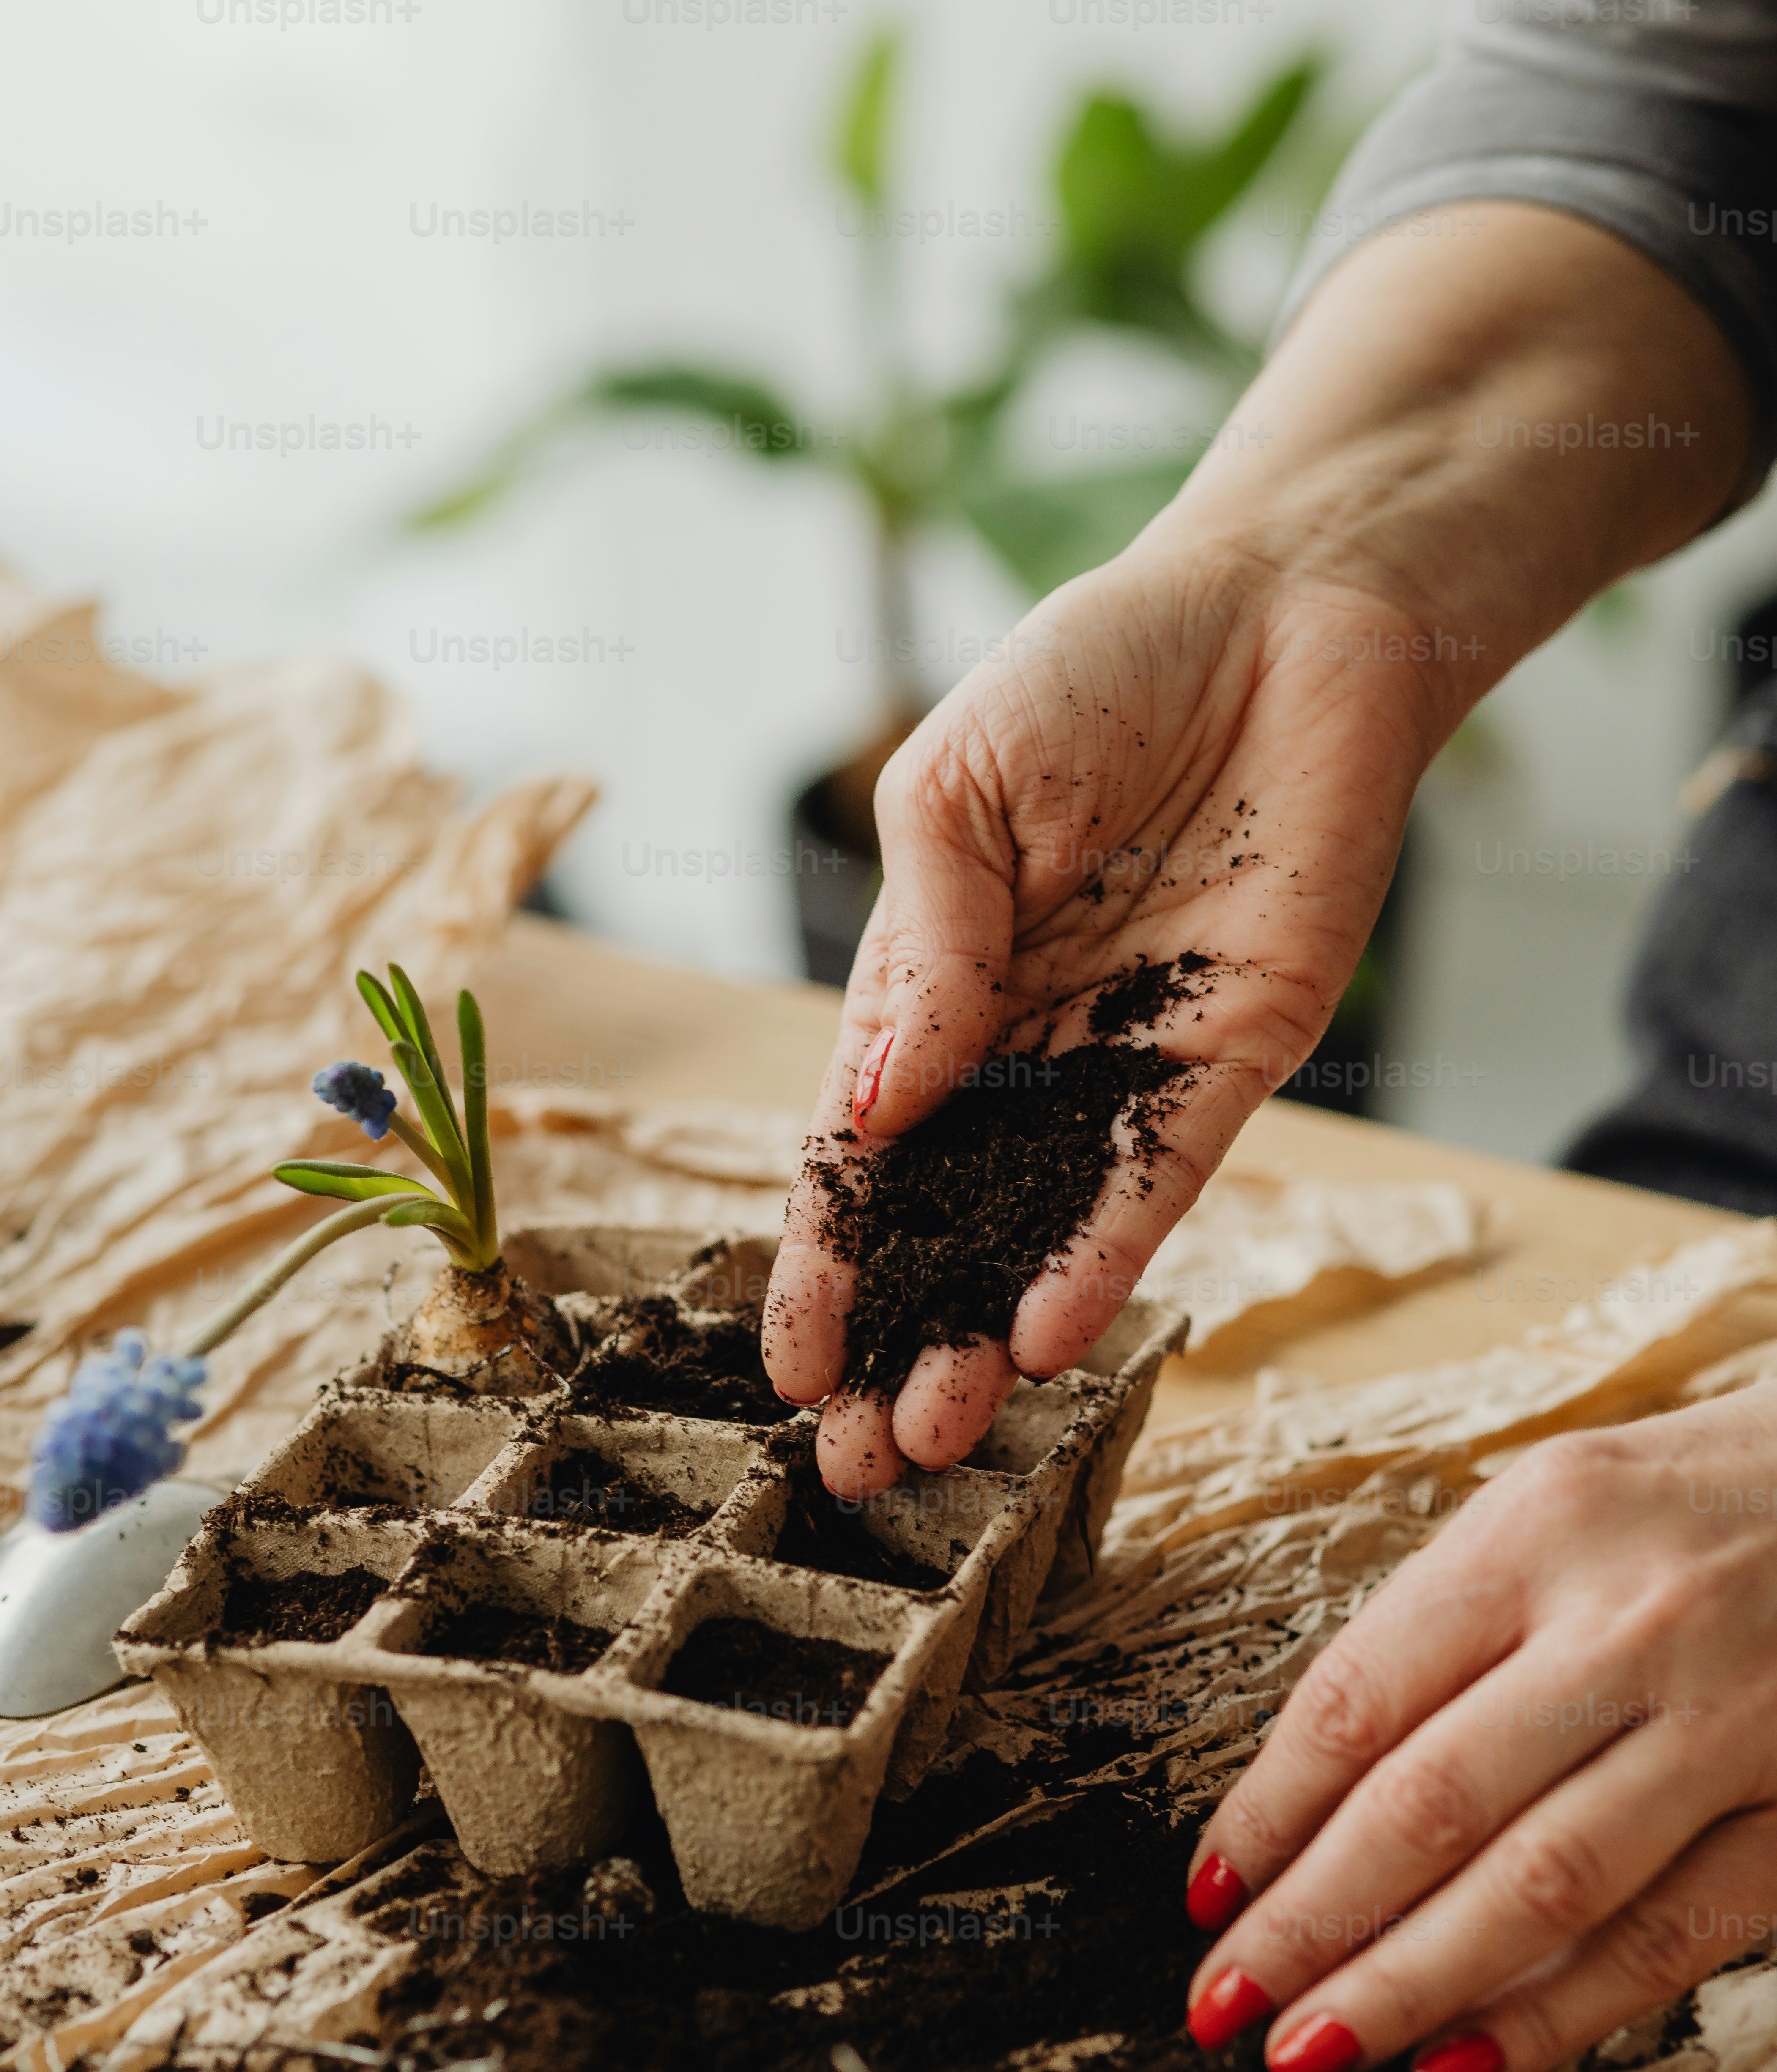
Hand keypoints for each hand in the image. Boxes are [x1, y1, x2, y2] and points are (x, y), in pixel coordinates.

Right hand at [761, 533, 1444, 1493]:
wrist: (1283, 610)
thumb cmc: (1101, 669)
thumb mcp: (956, 788)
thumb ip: (923, 946)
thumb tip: (874, 1107)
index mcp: (938, 985)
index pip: (863, 1151)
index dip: (824, 1259)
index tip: (788, 1364)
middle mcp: (1028, 1046)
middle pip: (949, 1224)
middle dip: (900, 1342)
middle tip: (856, 1461)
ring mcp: (1130, 1060)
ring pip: (1045, 1231)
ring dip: (989, 1336)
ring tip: (936, 1434)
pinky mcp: (1236, 1056)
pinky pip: (1161, 1178)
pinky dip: (1104, 1254)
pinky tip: (1048, 1334)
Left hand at [1181, 1387, 1776, 2071]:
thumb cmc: (1691, 1501)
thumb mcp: (1552, 1508)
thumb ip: (1447, 1630)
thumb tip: (1311, 1793)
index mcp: (1538, 1530)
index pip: (1360, 1697)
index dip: (1266, 1813)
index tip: (1204, 1898)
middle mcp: (1628, 1623)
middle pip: (1429, 1802)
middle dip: (1309, 1921)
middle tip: (1221, 2004)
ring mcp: (1729, 1721)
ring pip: (1540, 1884)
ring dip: (1407, 1984)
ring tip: (1308, 2050)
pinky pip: (1668, 1934)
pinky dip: (1558, 2012)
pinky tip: (1463, 2062)